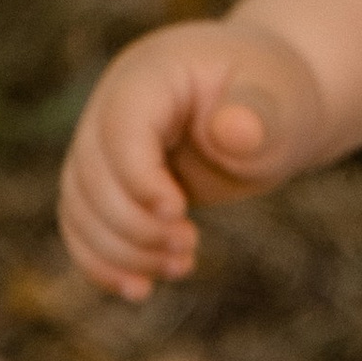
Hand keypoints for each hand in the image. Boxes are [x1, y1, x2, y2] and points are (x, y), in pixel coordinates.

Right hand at [58, 18, 323, 304]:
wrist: (272, 111)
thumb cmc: (279, 102)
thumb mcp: (281, 104)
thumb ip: (259, 115)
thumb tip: (231, 130)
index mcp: (151, 72)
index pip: (122, 128)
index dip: (139, 178)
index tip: (180, 212)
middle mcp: (113, 104)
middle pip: (91, 174)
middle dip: (134, 223)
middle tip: (189, 245)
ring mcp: (104, 144)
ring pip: (80, 206)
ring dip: (120, 250)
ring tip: (180, 265)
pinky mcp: (108, 181)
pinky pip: (82, 225)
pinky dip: (103, 261)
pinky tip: (140, 288)